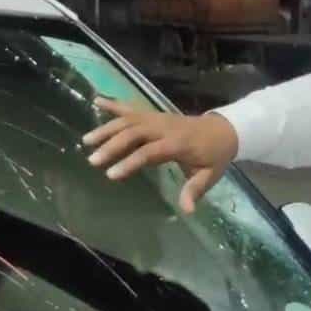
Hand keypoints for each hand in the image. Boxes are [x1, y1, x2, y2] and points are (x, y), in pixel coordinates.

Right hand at [82, 98, 238, 213]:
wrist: (224, 129)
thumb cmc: (214, 156)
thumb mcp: (210, 175)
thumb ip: (195, 190)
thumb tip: (187, 211)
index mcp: (178, 143)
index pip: (150, 152)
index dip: (130, 162)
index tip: (111, 174)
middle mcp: (164, 127)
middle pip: (134, 133)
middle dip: (112, 145)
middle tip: (93, 160)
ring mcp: (157, 118)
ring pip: (128, 119)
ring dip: (106, 128)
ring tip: (86, 140)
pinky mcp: (154, 114)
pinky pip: (132, 107)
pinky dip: (114, 103)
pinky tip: (96, 100)